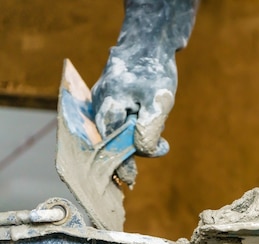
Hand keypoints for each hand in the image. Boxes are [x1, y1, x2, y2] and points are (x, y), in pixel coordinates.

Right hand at [91, 46, 175, 185]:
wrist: (149, 47)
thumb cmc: (155, 74)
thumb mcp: (160, 101)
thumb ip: (150, 128)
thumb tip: (141, 151)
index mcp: (108, 106)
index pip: (111, 143)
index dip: (121, 164)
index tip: (130, 182)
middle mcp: (98, 106)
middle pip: (111, 140)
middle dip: (129, 153)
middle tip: (150, 158)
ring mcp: (100, 104)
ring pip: (115, 133)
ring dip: (134, 139)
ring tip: (155, 129)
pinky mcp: (107, 104)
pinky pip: (116, 124)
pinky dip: (131, 130)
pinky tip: (147, 123)